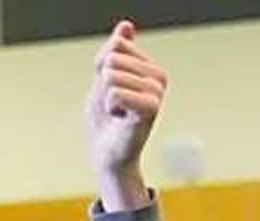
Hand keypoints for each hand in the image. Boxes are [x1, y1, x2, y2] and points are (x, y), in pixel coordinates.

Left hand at [85, 20, 166, 210]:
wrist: (107, 154)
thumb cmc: (105, 120)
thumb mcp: (103, 80)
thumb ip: (113, 53)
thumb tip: (125, 26)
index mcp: (149, 68)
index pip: (114, 48)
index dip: (100, 71)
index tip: (109, 91)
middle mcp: (158, 77)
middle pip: (111, 61)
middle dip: (101, 86)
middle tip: (113, 106)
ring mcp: (157, 92)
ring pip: (111, 76)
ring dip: (105, 99)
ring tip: (117, 113)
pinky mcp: (151, 108)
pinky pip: (115, 92)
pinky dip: (109, 108)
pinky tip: (120, 119)